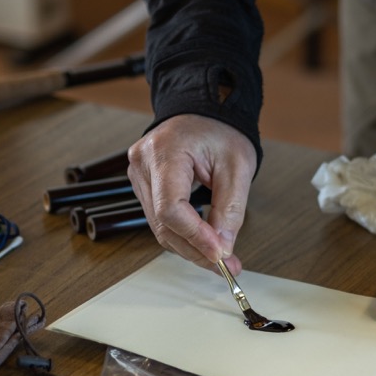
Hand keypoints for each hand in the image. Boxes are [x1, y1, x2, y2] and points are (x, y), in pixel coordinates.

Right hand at [127, 114, 256, 273]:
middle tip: (227, 264)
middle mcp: (143, 163)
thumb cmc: (219, 130)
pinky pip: (160, 220)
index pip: (171, 207)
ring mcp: (139, 175)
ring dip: (190, 247)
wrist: (204, 111)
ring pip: (160, 227)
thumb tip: (222, 246)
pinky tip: (204, 243)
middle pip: (163, 223)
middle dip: (196, 249)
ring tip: (220, 258)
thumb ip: (230, 208)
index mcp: (164, 151)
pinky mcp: (144, 185)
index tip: (220, 254)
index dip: (195, 236)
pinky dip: (183, 235)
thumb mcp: (237, 166)